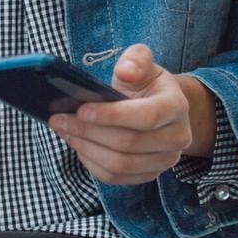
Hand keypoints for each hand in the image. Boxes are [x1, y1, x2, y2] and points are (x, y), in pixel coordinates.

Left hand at [49, 45, 197, 184]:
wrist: (160, 108)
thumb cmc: (146, 85)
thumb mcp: (142, 63)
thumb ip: (136, 59)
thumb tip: (126, 70)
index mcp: (176, 106)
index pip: (146, 117)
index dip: (111, 115)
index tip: (81, 109)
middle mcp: (177, 137)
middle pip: (129, 144)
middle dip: (89, 132)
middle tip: (60, 119)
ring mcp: (165, 160)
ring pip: (120, 164)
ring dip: (86, 149)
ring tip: (65, 131)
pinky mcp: (149, 175)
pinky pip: (116, 177)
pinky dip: (92, 163)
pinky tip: (78, 145)